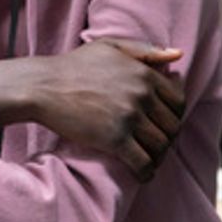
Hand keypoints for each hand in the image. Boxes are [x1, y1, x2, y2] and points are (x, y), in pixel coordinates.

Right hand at [0, 39, 184, 179]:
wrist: (43, 87)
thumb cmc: (74, 66)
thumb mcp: (111, 46)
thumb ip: (146, 50)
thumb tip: (178, 55)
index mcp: (144, 74)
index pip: (178, 101)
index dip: (174, 116)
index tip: (164, 124)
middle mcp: (142, 95)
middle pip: (172, 126)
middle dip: (168, 138)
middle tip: (157, 145)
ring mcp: (129, 118)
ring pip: (161, 145)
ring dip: (158, 156)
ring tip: (150, 160)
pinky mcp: (114, 140)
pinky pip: (142, 162)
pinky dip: (147, 172)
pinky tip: (143, 174)